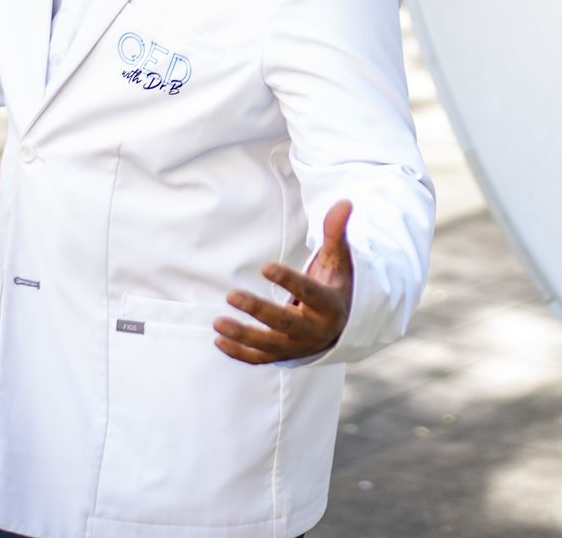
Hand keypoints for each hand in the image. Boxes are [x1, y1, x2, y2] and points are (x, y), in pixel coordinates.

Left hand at [216, 200, 354, 364]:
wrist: (340, 324)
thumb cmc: (334, 283)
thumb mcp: (338, 259)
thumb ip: (336, 231)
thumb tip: (344, 202)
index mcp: (330, 305)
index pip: (310, 292)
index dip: (289, 281)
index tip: (265, 267)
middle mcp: (315, 330)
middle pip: (285, 323)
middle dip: (259, 311)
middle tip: (231, 295)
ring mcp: (298, 347)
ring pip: (269, 345)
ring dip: (243, 336)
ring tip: (217, 321)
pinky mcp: (284, 356)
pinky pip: (260, 359)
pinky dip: (239, 353)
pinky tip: (219, 340)